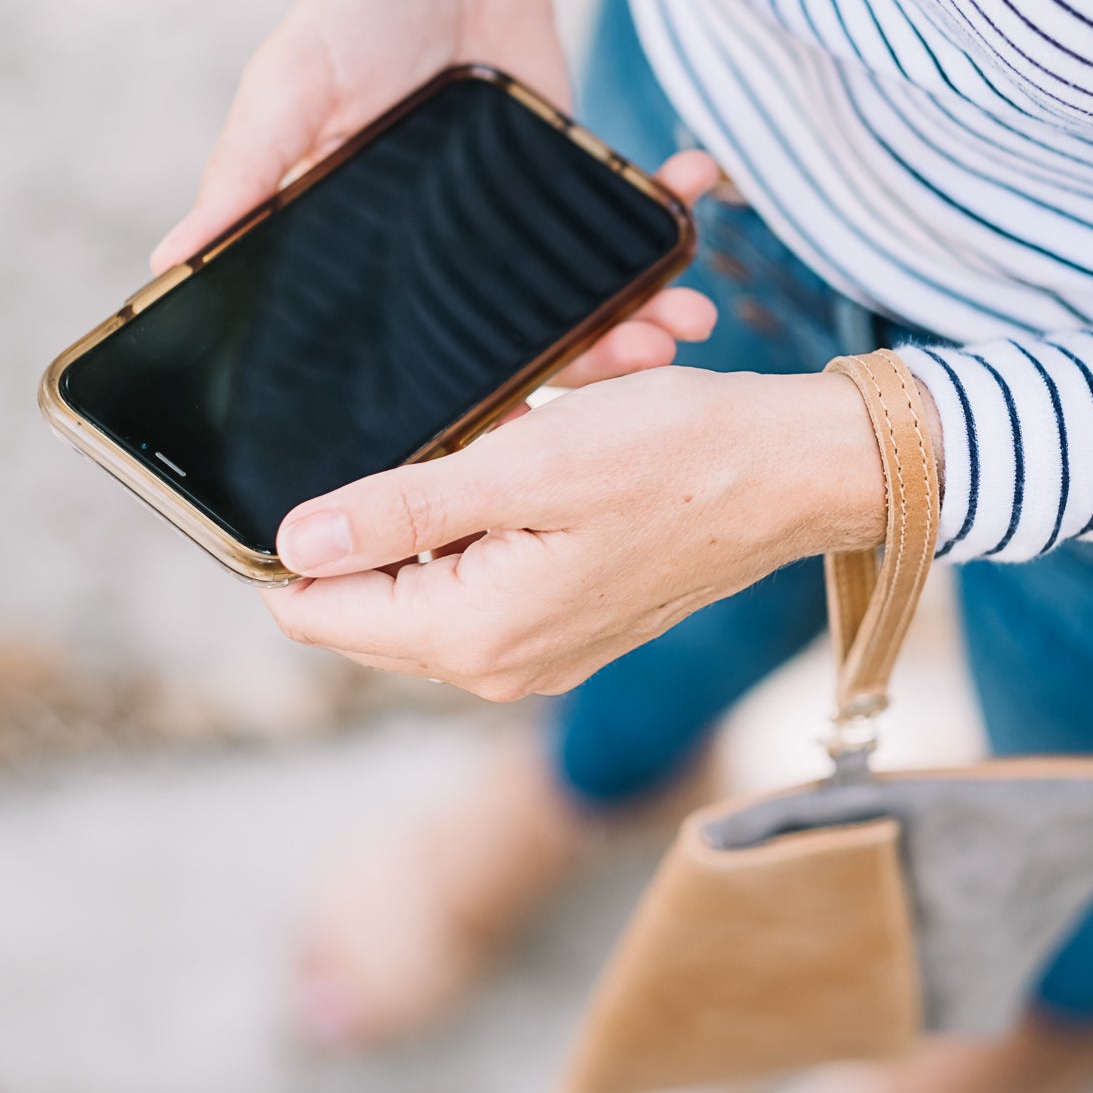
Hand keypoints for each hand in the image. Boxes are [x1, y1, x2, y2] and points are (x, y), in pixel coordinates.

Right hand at [149, 0, 714, 371]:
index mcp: (367, 262)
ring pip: (582, 296)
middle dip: (588, 360)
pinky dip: (664, 213)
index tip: (528, 430)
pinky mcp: (569, 177)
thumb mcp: (288, 87)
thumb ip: (247, 172)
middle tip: (648, 364)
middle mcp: (443, 262)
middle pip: (519, 339)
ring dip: (641, 307)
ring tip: (690, 313)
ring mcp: (514, 226)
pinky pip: (620, 218)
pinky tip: (696, 194)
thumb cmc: (350, 10)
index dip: (470, 397)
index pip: (416, 354)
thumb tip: (171, 262)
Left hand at [259, 365, 890, 698]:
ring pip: (430, 571)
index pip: (316, 609)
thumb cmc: (677, 454)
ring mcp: (533, 653)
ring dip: (454, 495)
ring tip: (528, 428)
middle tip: (473, 425)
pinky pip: (485, 567)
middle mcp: (495, 666)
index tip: (338, 456)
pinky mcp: (565, 625)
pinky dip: (499, 507)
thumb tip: (295, 541)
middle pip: (370, 593)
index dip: (305, 534)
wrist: (797, 472)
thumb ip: (398, 509)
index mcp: (473, 634)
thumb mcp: (523, 463)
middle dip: (395, 500)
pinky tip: (551, 451)